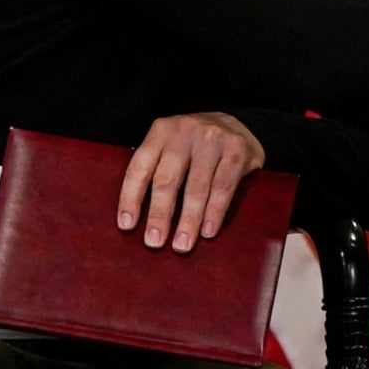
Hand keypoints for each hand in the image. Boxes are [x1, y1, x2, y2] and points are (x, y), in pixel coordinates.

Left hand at [119, 111, 263, 252]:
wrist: (242, 123)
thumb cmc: (198, 145)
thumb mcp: (172, 144)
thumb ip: (157, 167)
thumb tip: (135, 215)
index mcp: (161, 131)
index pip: (140, 167)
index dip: (130, 197)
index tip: (126, 226)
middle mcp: (184, 131)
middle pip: (167, 179)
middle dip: (160, 214)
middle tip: (154, 242)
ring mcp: (213, 139)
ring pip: (196, 187)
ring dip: (189, 220)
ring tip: (182, 244)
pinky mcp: (238, 149)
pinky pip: (224, 187)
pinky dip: (215, 212)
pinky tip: (208, 231)